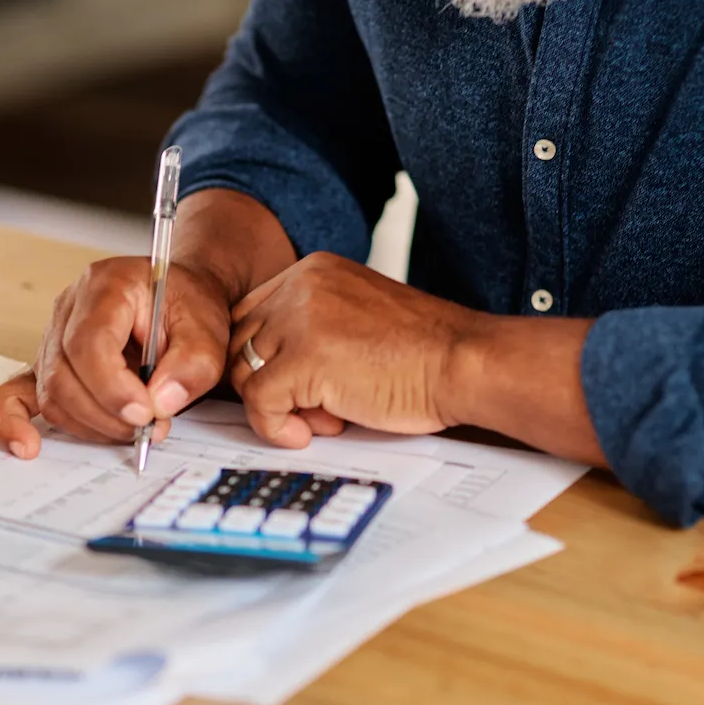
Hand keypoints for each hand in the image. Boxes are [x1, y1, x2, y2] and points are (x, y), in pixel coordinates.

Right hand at [0, 256, 230, 457]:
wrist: (178, 298)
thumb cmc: (186, 306)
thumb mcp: (208, 328)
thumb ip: (192, 363)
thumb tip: (161, 403)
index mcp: (106, 286)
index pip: (89, 342)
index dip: (113, 387)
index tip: (144, 414)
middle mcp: (70, 309)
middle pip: (64, 374)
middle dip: (107, 414)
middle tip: (149, 428)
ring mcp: (53, 337)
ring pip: (52, 394)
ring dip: (91, 424)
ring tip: (134, 430)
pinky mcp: (49, 364)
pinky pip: (18, 394)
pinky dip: (17, 421)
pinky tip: (27, 445)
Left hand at [227, 252, 483, 446]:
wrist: (464, 363)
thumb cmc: (424, 355)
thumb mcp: (357, 323)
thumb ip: (312, 331)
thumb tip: (264, 371)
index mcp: (315, 272)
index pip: (251, 316)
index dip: (263, 360)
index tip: (293, 387)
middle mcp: (301, 286)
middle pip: (239, 343)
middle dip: (267, 385)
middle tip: (314, 409)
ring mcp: (300, 319)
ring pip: (244, 374)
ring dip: (277, 407)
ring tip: (325, 419)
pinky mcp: (305, 359)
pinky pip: (259, 403)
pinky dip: (277, 427)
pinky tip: (312, 433)